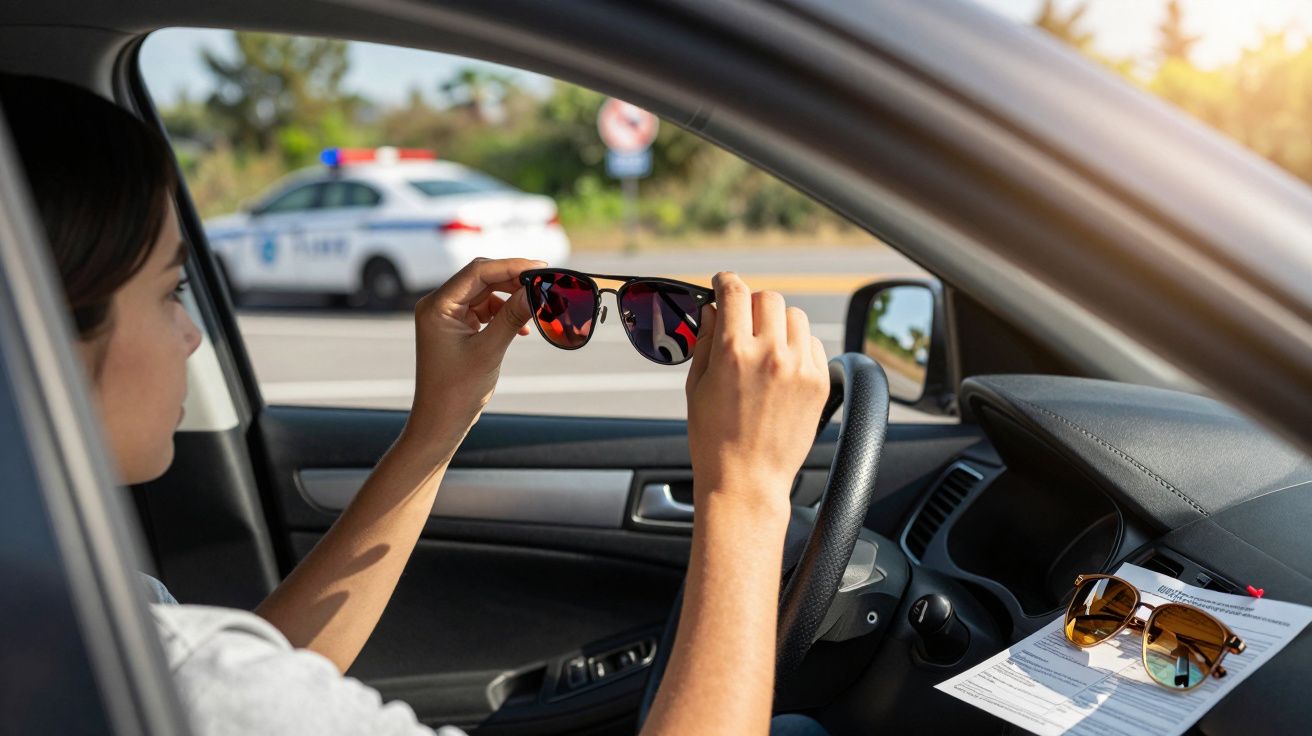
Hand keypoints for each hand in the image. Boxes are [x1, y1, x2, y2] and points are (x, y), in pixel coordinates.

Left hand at [403, 257, 543, 456]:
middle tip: (544, 283)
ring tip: (535, 308)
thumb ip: (512, 317)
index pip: (477, 272)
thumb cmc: (457, 391)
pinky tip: (522, 328)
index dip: (511, 266)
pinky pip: (484, 309)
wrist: (440, 421)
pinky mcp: (456, 327)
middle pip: (481, 278)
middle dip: (513, 280)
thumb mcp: (489, 350)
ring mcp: (447, 316)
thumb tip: (535, 291)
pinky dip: (503, 313)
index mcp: (437, 306)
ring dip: (510, 298)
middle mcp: (438, 305)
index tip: (540, 267)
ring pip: (485, 292)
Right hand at [685, 272, 830, 515]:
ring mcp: (799, 368)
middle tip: (743, 321)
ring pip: (795, 317)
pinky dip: (798, 346)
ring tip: (764, 345)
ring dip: (778, 323)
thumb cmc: (713, 437)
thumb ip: (706, 340)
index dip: (726, 280)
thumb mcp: (697, 385)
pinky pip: (812, 344)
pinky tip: (782, 366)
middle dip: (752, 304)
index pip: (735, 292)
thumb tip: (713, 308)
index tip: (723, 283)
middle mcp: (770, 354)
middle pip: (768, 298)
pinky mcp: (818, 383)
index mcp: (734, 352)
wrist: (747, 480)